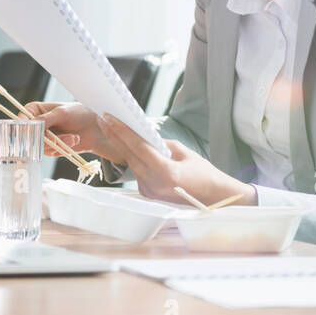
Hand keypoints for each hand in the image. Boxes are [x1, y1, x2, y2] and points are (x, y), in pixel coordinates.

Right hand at [23, 101, 128, 165]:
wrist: (96, 127)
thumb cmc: (80, 113)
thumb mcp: (62, 113)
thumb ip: (46, 119)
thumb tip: (33, 124)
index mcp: (36, 110)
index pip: (22, 118)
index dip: (24, 126)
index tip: (31, 130)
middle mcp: (37, 124)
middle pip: (29, 135)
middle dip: (45, 138)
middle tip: (55, 137)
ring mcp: (43, 137)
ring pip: (40, 146)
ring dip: (58, 143)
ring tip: (72, 137)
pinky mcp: (51, 148)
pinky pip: (50, 152)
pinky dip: (62, 148)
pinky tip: (73, 141)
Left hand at [99, 115, 256, 205]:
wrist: (212, 197)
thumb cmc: (203, 173)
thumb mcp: (184, 152)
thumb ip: (161, 144)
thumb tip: (143, 136)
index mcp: (165, 172)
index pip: (138, 147)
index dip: (122, 131)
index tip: (109, 117)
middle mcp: (153, 184)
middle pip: (129, 155)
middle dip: (115, 136)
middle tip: (103, 119)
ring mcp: (149, 191)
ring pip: (131, 163)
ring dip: (121, 146)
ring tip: (112, 128)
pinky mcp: (148, 193)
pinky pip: (137, 171)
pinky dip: (132, 158)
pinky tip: (126, 145)